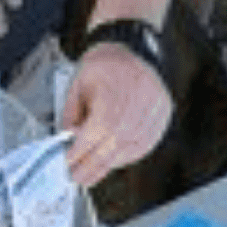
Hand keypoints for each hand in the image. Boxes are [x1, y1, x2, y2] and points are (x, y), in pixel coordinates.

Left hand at [61, 42, 172, 186]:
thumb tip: (65, 142)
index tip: (67, 163)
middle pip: (110, 150)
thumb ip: (71, 116)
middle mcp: (136, 109)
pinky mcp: (161, 121)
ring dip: (107, 166)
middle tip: (76, 177)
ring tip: (91, 173)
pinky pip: (142, 148)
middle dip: (90, 168)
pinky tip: (112, 160)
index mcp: (113, 97)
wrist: (133, 50)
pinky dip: (125, 157)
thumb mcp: (77, 85)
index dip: (78, 153)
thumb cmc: (105, 66)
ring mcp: (151, 116)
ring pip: (127, 152)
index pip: (93, 135)